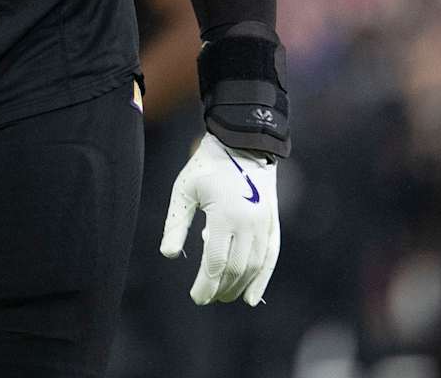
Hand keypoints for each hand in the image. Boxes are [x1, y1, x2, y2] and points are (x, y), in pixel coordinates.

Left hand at [159, 133, 279, 305]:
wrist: (242, 143)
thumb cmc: (207, 166)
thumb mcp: (184, 190)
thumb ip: (176, 223)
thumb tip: (168, 255)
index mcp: (224, 215)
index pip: (215, 262)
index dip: (205, 284)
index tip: (196, 297)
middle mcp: (248, 223)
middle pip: (235, 269)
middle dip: (220, 288)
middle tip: (206, 298)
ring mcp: (263, 223)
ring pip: (254, 266)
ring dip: (238, 286)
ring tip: (223, 296)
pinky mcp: (272, 222)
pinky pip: (271, 257)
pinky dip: (263, 279)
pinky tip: (252, 297)